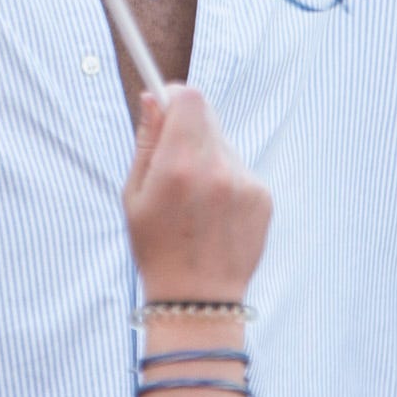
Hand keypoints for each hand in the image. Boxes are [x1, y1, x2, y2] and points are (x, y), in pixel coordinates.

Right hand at [123, 83, 270, 301]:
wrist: (197, 300)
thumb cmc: (157, 248)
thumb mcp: (134, 194)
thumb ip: (146, 141)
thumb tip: (153, 98)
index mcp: (179, 166)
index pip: (189, 98)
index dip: (175, 96)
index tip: (166, 105)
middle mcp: (216, 169)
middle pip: (208, 116)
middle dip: (188, 127)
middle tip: (175, 158)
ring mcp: (244, 183)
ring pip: (223, 145)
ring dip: (208, 156)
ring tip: (195, 199)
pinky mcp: (263, 197)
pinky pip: (239, 169)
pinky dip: (226, 180)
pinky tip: (215, 214)